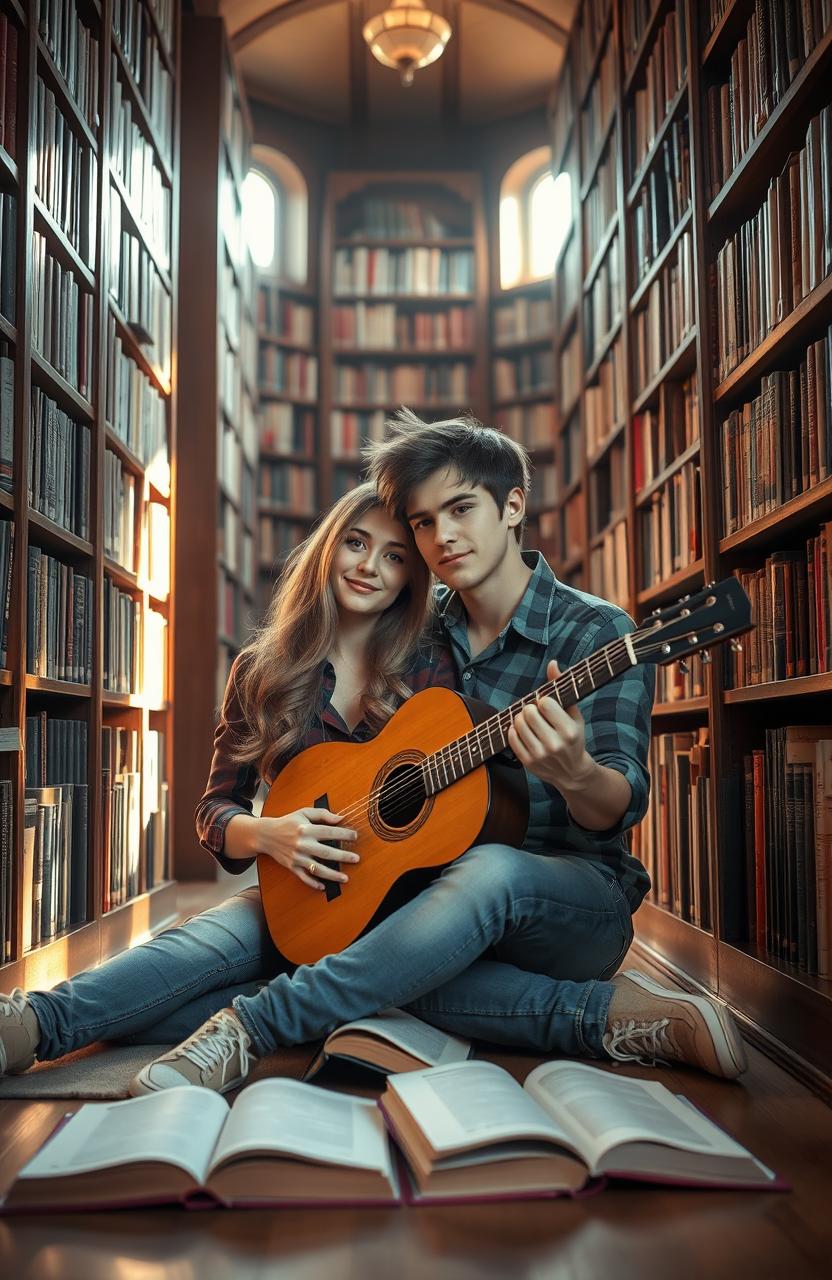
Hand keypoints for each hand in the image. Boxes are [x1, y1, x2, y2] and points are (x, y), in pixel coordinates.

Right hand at [253, 807, 358, 890]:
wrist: (266, 834)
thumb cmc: (287, 822)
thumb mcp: (303, 813)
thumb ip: (322, 814)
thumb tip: (340, 818)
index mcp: (306, 830)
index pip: (329, 832)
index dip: (344, 834)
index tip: (355, 836)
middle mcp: (302, 844)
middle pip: (326, 852)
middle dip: (343, 857)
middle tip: (356, 859)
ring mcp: (297, 857)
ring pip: (317, 869)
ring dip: (332, 875)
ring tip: (345, 878)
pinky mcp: (291, 866)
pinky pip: (303, 878)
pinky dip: (313, 883)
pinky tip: (323, 887)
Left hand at [507, 660, 594, 793]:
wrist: (572, 772)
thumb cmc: (574, 738)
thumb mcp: (574, 714)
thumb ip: (562, 688)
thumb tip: (552, 663)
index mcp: (569, 731)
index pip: (544, 703)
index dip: (543, 701)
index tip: (547, 706)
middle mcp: (554, 744)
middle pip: (528, 712)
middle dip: (531, 709)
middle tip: (537, 713)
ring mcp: (540, 754)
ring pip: (518, 724)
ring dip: (522, 719)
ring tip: (531, 722)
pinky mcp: (527, 762)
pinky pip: (511, 737)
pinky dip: (515, 731)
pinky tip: (525, 731)